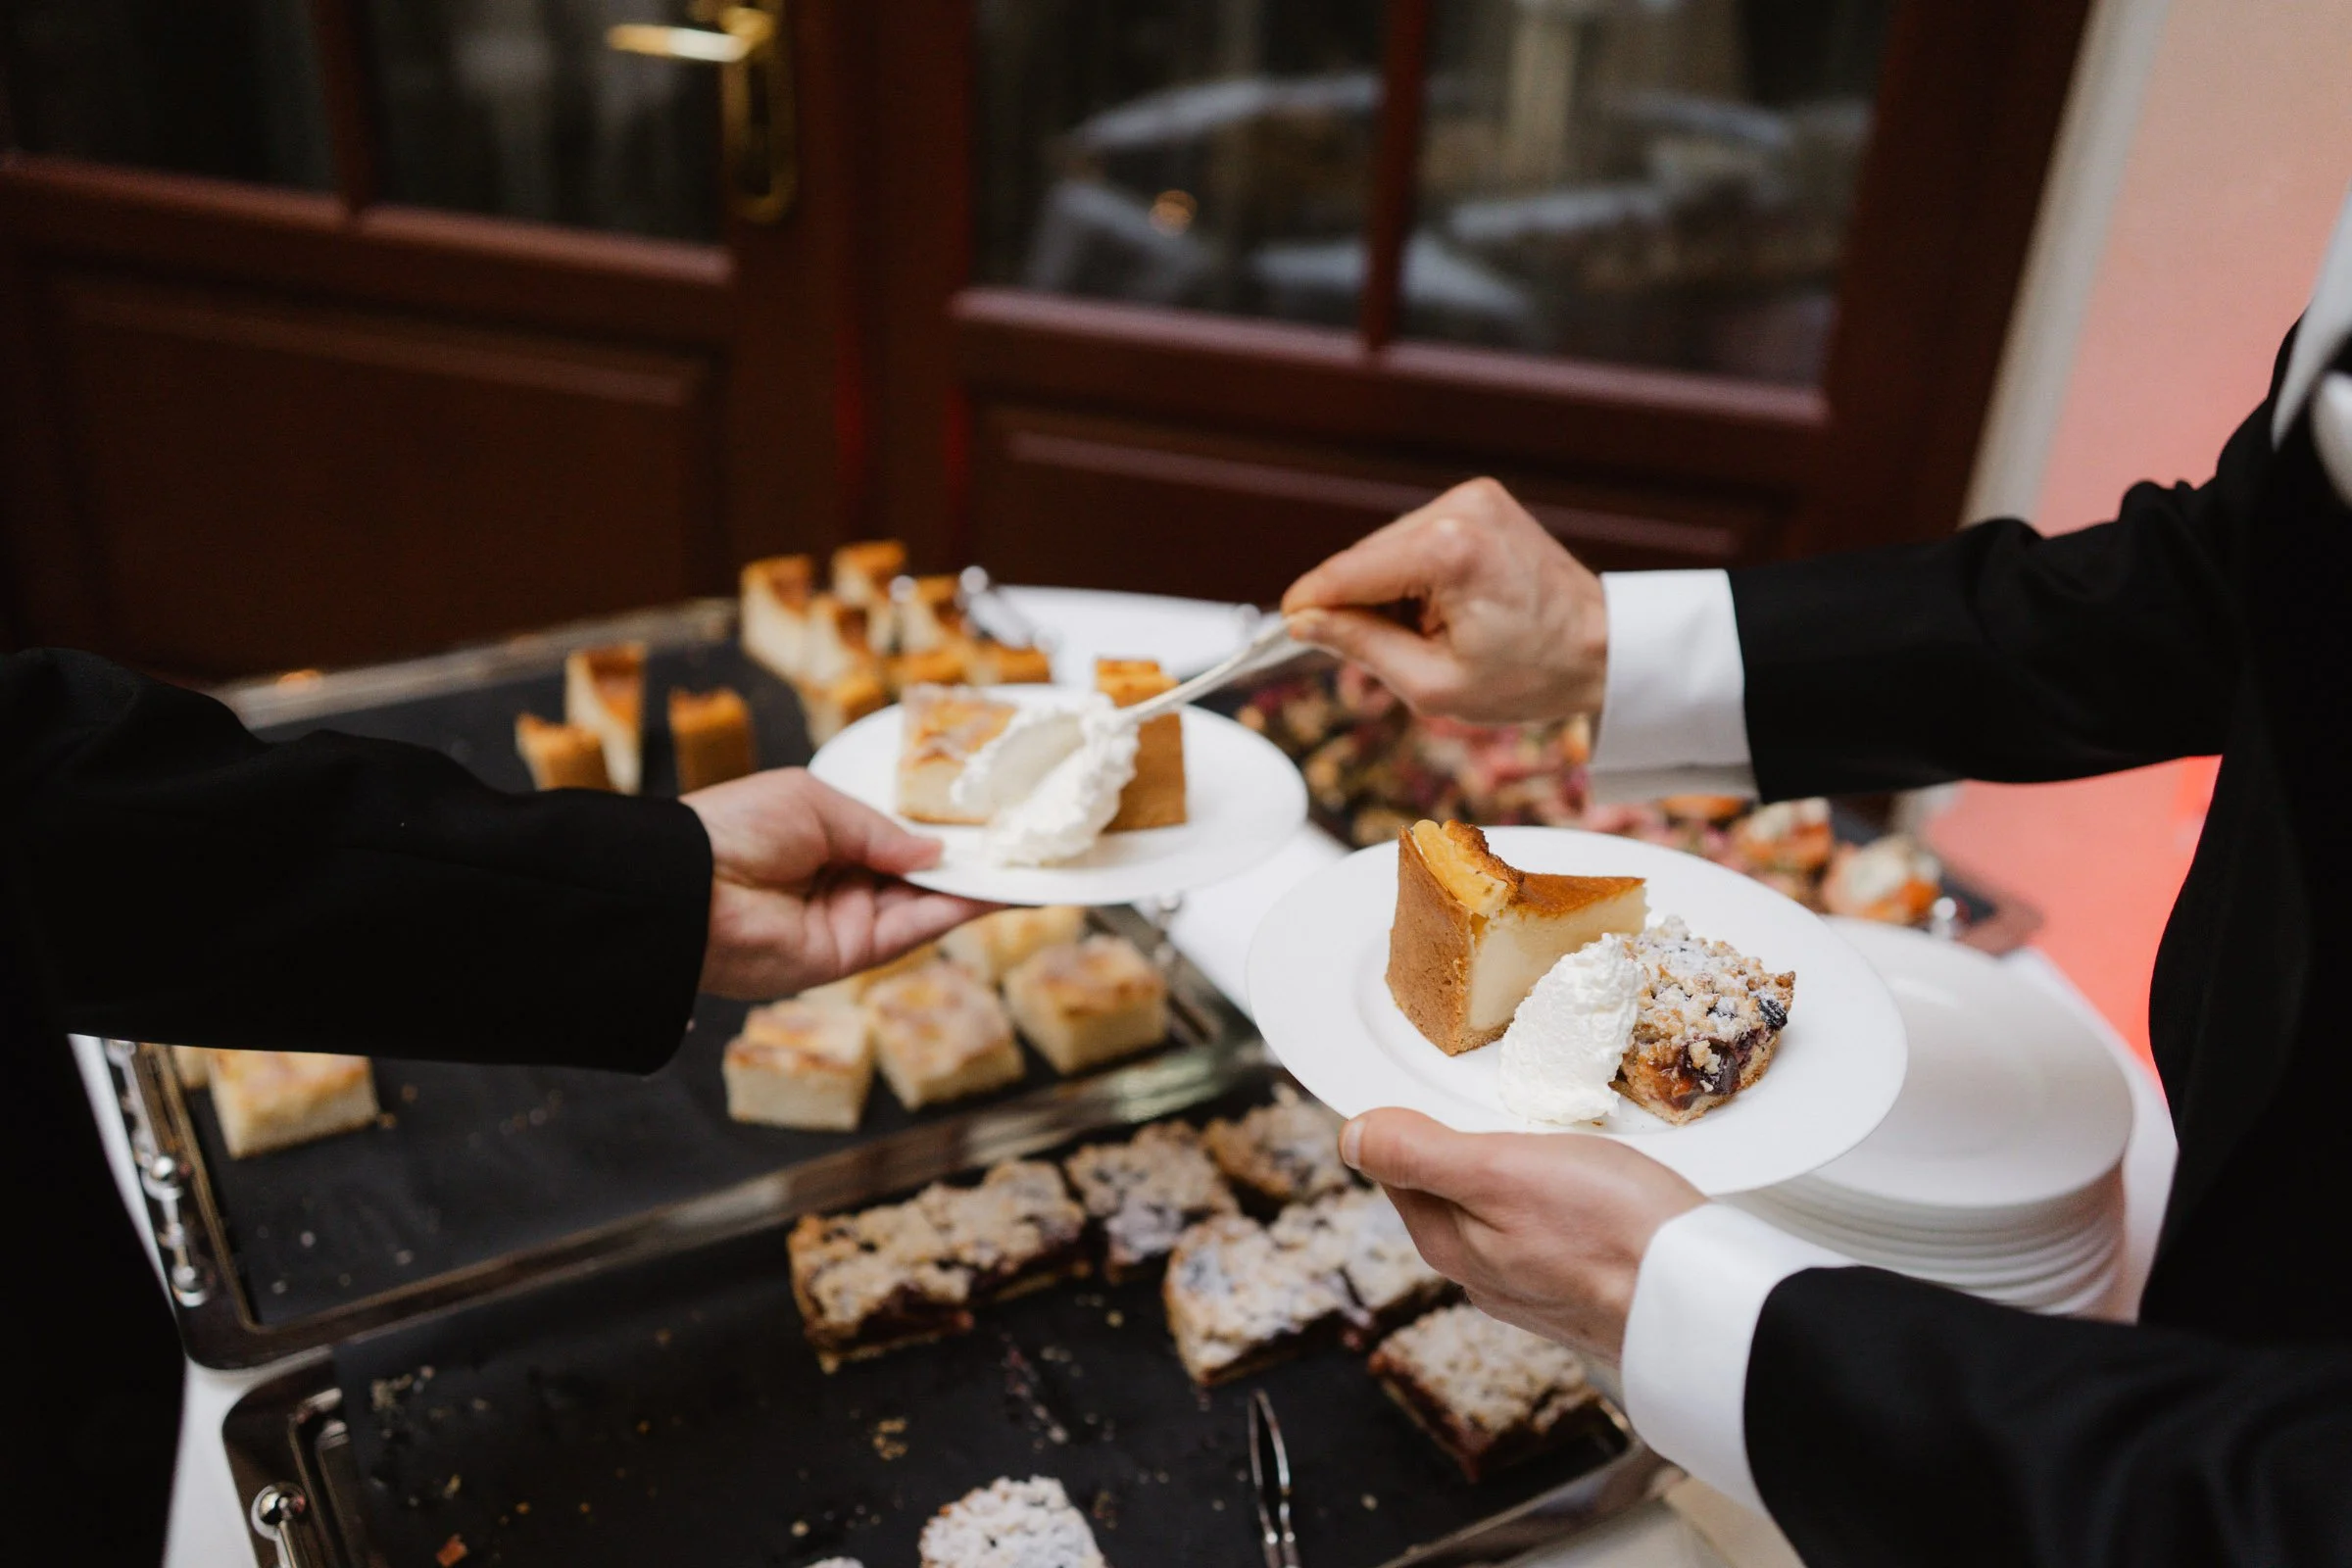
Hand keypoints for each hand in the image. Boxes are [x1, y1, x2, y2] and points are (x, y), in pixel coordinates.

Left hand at [684, 768, 994, 999]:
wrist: (687, 889)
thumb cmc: (736, 828)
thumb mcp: (816, 803)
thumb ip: (880, 830)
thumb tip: (933, 852)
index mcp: (822, 835)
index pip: (891, 835)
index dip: (935, 828)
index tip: (983, 816)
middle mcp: (838, 879)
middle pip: (916, 873)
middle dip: (966, 859)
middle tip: (1021, 841)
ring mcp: (846, 918)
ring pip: (925, 903)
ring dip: (975, 886)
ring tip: (1027, 864)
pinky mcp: (851, 954)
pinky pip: (914, 930)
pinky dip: (957, 913)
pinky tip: (997, 892)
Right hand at [1280, 477, 1607, 725]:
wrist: (1605, 647)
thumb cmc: (1532, 674)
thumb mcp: (1433, 685)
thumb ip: (1360, 647)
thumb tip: (1303, 623)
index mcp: (1448, 551)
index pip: (1346, 573)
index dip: (1309, 606)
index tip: (1286, 632)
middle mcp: (1458, 508)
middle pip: (1362, 559)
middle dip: (1358, 606)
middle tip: (1389, 654)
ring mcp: (1471, 497)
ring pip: (1386, 548)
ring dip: (1388, 591)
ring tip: (1433, 633)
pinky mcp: (1479, 498)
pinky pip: (1415, 538)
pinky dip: (1413, 575)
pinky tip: (1443, 608)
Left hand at [1341, 1108, 1702, 1360]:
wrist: (1701, 1299)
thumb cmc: (1610, 1230)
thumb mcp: (1500, 1171)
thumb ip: (1421, 1154)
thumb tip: (1352, 1137)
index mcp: (1449, 1244)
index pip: (1397, 1171)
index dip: (1405, 1123)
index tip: (1424, 1088)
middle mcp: (1483, 1274)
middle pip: (1446, 1191)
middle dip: (1459, 1146)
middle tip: (1486, 1102)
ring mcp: (1533, 1286)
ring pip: (1499, 1211)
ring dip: (1511, 1171)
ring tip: (1537, 1136)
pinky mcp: (1581, 1287)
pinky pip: (1545, 1229)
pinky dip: (1552, 1196)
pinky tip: (1580, 1181)